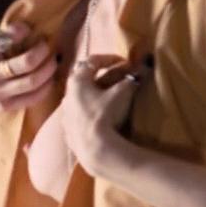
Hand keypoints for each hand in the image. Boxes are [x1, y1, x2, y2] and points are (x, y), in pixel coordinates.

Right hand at [0, 22, 57, 125]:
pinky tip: (49, 80)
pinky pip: (33, 97)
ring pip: (34, 80)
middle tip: (47, 46)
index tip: (29, 29)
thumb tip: (25, 31)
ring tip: (52, 61)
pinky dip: (45, 87)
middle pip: (27, 61)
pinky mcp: (5, 106)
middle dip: (44, 51)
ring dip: (49, 69)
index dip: (23, 30)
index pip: (8, 37)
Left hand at [60, 54, 142, 174]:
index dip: (110, 58)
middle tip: (113, 74)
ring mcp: (65, 113)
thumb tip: (140, 72)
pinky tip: (98, 116)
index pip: (93, 61)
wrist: (93, 148)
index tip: (125, 62)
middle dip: (99, 74)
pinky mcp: (68, 130)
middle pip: (82, 77)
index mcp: (78, 81)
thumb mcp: (121, 94)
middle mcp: (67, 94)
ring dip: (92, 93)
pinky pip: (78, 114)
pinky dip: (88, 110)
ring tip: (106, 96)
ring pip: (78, 96)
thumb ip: (130, 81)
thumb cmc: (105, 115)